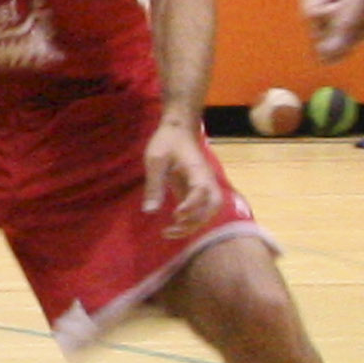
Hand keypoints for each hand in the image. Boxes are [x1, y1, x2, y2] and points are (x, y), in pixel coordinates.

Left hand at [140, 114, 221, 229]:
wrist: (179, 130)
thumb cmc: (167, 142)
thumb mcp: (156, 160)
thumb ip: (154, 185)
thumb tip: (150, 211)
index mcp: (198, 170)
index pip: (202, 191)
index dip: (192, 205)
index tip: (176, 215)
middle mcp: (206, 181)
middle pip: (213, 206)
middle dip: (196, 222)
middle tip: (173, 229)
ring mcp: (204, 186)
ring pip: (209, 211)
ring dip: (194, 225)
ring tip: (171, 233)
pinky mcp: (196, 191)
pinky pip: (200, 210)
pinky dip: (191, 221)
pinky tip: (174, 228)